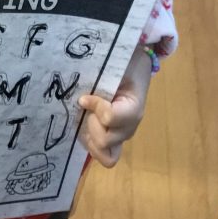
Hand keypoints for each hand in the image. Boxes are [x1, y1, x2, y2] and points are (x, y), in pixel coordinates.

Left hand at [78, 48, 152, 166]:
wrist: (133, 68)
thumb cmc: (126, 65)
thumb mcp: (119, 64)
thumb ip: (106, 74)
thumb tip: (85, 91)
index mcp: (133, 108)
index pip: (110, 118)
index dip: (95, 107)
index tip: (85, 97)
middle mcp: (129, 127)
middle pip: (105, 140)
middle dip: (90, 123)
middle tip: (87, 108)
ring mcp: (121, 136)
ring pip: (103, 153)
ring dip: (90, 136)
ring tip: (86, 119)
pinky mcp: (112, 140)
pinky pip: (101, 154)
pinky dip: (89, 143)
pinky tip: (84, 126)